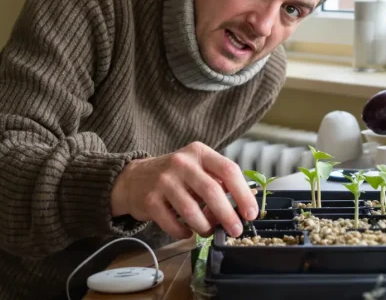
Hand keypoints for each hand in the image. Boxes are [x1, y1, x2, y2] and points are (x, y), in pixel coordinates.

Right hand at [111, 141, 257, 238]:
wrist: (134, 179)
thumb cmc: (175, 176)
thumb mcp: (198, 168)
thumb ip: (219, 181)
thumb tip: (244, 205)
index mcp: (200, 152)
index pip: (228, 170)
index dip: (243, 194)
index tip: (251, 213)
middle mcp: (182, 163)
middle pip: (212, 191)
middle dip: (228, 215)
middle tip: (236, 230)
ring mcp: (164, 180)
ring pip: (192, 210)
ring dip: (205, 227)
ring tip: (208, 231)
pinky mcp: (150, 199)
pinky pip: (173, 223)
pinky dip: (183, 232)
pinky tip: (187, 232)